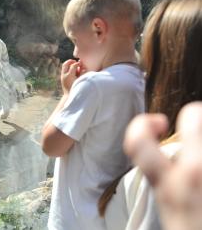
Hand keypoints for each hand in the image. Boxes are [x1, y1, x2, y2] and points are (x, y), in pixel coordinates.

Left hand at [60, 59, 83, 93]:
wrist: (69, 96)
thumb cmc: (77, 88)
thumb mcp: (80, 80)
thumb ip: (82, 73)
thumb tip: (83, 67)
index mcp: (70, 76)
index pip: (73, 65)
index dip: (78, 63)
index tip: (81, 64)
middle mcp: (65, 75)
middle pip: (66, 64)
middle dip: (70, 61)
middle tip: (75, 61)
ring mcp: (62, 76)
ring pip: (64, 66)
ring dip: (68, 63)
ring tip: (73, 63)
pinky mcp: (62, 78)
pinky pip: (64, 69)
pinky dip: (67, 67)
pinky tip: (72, 68)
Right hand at [124, 102, 201, 229]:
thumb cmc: (192, 228)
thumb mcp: (170, 205)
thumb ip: (168, 175)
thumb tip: (179, 148)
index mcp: (167, 185)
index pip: (138, 141)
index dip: (141, 125)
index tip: (159, 125)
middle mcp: (195, 172)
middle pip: (195, 115)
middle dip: (194, 118)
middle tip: (196, 134)